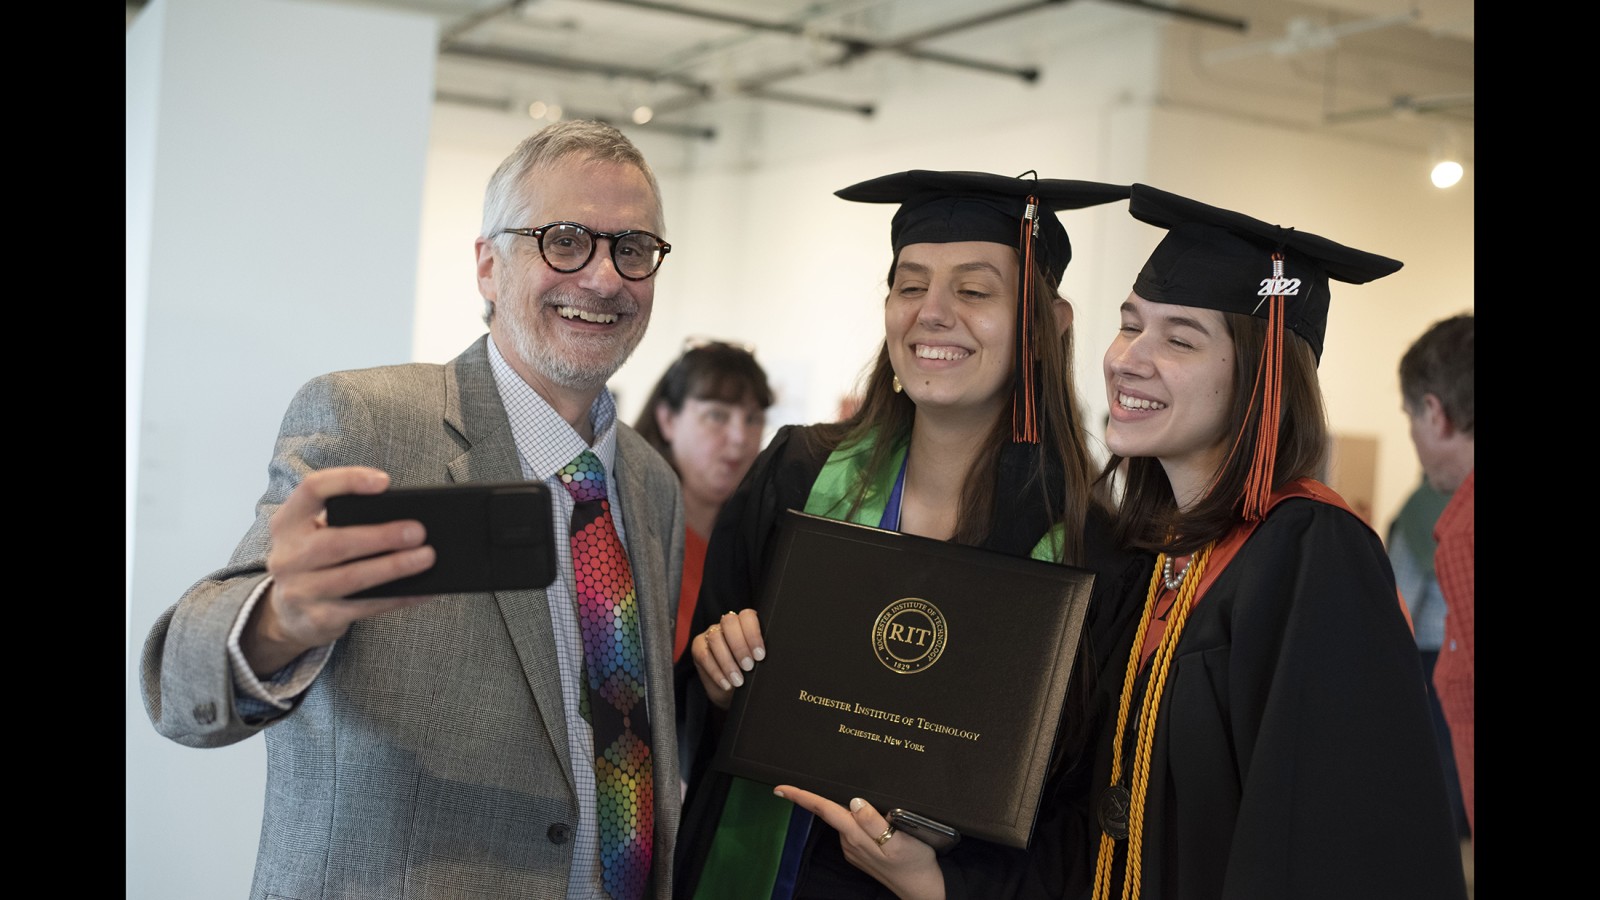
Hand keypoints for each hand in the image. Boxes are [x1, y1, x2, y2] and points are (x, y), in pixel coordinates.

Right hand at [241, 466, 437, 674]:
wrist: (289, 614)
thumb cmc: (315, 561)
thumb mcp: (314, 535)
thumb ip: (344, 521)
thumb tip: (405, 519)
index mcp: (287, 523)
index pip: (312, 489)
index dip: (347, 481)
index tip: (384, 482)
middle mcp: (287, 556)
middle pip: (337, 542)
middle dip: (381, 536)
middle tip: (418, 531)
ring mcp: (299, 590)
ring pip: (353, 577)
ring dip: (394, 567)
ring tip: (426, 557)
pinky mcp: (318, 618)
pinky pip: (364, 607)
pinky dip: (397, 597)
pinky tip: (421, 590)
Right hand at [691, 608, 763, 709]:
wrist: (730, 692)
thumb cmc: (748, 674)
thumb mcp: (757, 664)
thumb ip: (760, 656)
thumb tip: (764, 659)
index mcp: (745, 623)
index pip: (747, 616)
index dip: (753, 634)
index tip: (759, 656)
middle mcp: (727, 624)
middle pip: (729, 623)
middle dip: (740, 647)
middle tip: (748, 667)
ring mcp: (710, 633)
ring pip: (715, 638)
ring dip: (728, 662)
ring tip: (738, 680)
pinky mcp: (698, 647)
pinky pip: (704, 655)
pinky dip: (716, 672)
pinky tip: (726, 684)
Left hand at [773, 786, 944, 899]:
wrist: (922, 889)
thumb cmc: (915, 862)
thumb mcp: (899, 839)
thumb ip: (873, 821)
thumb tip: (854, 802)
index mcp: (856, 835)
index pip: (823, 810)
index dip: (802, 797)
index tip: (781, 788)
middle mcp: (850, 842)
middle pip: (829, 811)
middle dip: (818, 797)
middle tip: (813, 776)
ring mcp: (854, 849)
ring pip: (842, 819)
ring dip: (842, 806)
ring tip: (854, 792)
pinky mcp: (861, 853)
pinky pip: (852, 829)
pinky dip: (853, 818)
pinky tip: (866, 813)